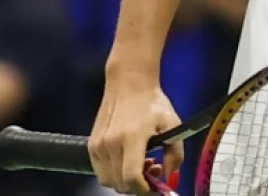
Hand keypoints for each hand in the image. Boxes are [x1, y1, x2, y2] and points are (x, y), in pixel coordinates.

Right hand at [88, 76, 181, 194]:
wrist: (129, 83)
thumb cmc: (152, 102)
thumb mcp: (172, 125)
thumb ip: (174, 154)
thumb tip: (170, 179)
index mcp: (130, 137)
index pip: (131, 178)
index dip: (144, 190)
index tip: (156, 189)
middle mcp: (109, 143)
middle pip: (120, 183)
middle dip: (138, 187)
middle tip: (154, 174)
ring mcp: (98, 145)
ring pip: (109, 181)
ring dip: (126, 182)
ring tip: (143, 166)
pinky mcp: (92, 145)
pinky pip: (102, 172)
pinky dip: (115, 174)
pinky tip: (130, 161)